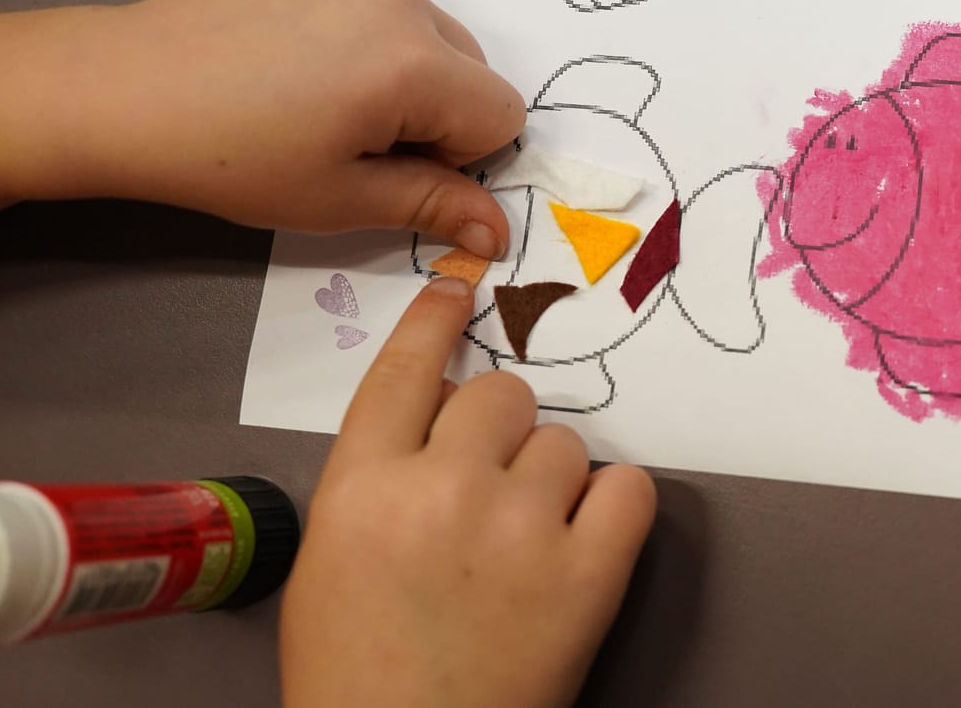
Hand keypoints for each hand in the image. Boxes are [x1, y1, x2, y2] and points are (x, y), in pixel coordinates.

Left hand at [0, 0, 525, 252]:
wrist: (124, 89)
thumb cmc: (233, 159)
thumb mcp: (338, 199)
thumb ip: (432, 206)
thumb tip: (498, 234)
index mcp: (414, 65)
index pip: (501, 112)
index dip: (459, 154)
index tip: (392, 164)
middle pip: (469, 62)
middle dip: (433, 103)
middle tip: (350, 132)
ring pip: (420, 22)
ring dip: (394, 59)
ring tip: (312, 87)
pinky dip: (349, 19)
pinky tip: (287, 47)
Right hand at [281, 277, 655, 707]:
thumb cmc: (356, 670)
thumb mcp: (331, 561)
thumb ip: (377, 479)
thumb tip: (438, 422)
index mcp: (362, 488)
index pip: (404, 370)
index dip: (435, 320)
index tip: (460, 289)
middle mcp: (441, 490)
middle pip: (502, 394)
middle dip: (502, 431)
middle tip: (494, 487)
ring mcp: (519, 528)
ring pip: (566, 441)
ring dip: (555, 480)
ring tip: (527, 542)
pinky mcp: (588, 573)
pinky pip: (629, 487)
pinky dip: (614, 509)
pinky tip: (587, 541)